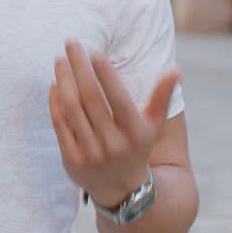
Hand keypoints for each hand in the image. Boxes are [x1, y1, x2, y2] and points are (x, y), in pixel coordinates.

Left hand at [49, 39, 181, 207]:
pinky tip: (55, 83)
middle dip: (79, 66)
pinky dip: (55, 101)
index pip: (117, 97)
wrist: (122, 190)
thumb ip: (162, 96)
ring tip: (59, 59)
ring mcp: (91, 153)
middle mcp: (113, 144)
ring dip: (63, 80)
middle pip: (90, 97)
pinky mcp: (72, 159)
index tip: (94, 51)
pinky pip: (60, 124)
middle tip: (71, 43)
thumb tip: (176, 70)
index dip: (105, 73)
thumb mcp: (153, 124)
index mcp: (135, 132)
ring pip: (72, 108)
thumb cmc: (137, 146)